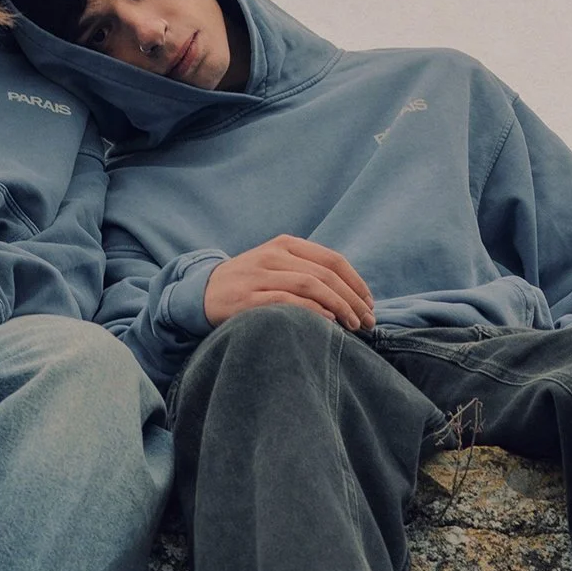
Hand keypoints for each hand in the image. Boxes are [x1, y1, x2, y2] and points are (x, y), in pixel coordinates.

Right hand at [203, 237, 374, 331]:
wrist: (201, 292)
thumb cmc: (248, 284)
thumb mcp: (276, 266)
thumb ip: (306, 271)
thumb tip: (350, 294)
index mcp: (285, 244)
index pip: (332, 260)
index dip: (356, 282)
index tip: (369, 304)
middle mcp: (273, 255)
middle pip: (326, 274)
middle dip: (353, 299)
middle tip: (368, 321)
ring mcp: (260, 276)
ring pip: (310, 286)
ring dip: (338, 307)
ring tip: (353, 326)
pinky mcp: (247, 298)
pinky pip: (287, 301)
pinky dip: (312, 311)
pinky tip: (328, 322)